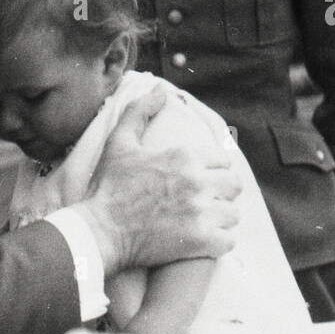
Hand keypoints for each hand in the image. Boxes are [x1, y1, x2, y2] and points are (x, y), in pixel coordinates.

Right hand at [78, 85, 240, 274]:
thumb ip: (139, 111)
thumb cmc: (108, 187)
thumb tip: (159, 90)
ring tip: (205, 222)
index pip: (224, 160)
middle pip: (234, 186)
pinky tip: (204, 240)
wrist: (99, 231)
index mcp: (185, 157)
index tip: (201, 180)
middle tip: (206, 201)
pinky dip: (218, 242)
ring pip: (233, 214)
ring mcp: (201, 213)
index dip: (214, 170)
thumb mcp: (119, 142)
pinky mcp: (200, 242)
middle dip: (222, 193)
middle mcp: (198, 182)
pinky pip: (228, 241)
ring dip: (221, 218)